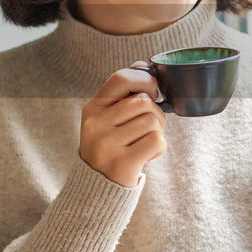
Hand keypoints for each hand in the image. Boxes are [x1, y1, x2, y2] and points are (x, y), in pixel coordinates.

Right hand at [78, 61, 166, 186]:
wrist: (97, 186)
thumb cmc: (110, 146)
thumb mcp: (108, 118)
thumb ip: (123, 93)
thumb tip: (143, 65)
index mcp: (92, 108)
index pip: (121, 78)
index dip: (144, 79)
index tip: (151, 92)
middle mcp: (95, 124)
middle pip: (143, 101)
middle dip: (156, 113)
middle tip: (149, 127)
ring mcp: (106, 144)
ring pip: (152, 121)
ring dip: (158, 132)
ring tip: (145, 142)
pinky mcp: (121, 162)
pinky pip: (156, 141)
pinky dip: (159, 148)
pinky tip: (148, 155)